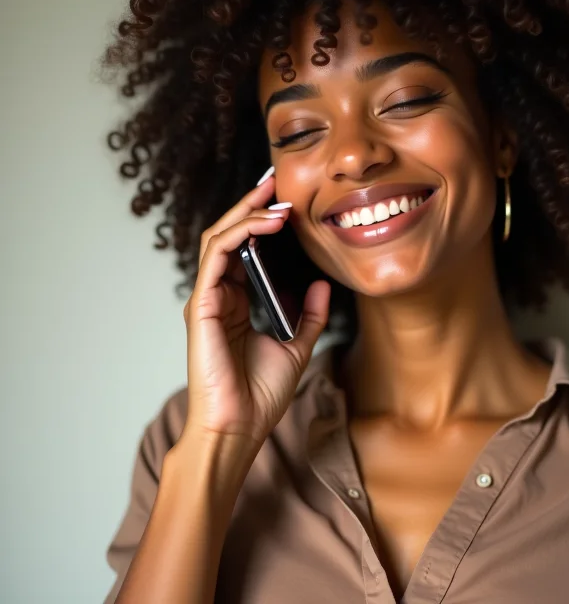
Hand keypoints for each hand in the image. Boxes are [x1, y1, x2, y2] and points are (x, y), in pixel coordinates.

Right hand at [181, 172, 329, 451]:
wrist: (239, 429)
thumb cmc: (260, 395)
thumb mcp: (297, 346)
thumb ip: (310, 314)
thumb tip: (325, 284)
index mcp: (236, 302)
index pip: (244, 249)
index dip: (261, 221)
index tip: (286, 199)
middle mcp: (218, 295)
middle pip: (229, 235)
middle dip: (251, 204)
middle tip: (275, 179)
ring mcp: (207, 299)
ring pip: (220, 238)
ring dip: (247, 212)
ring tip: (274, 194)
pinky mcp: (202, 306)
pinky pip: (217, 256)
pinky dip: (240, 233)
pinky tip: (267, 223)